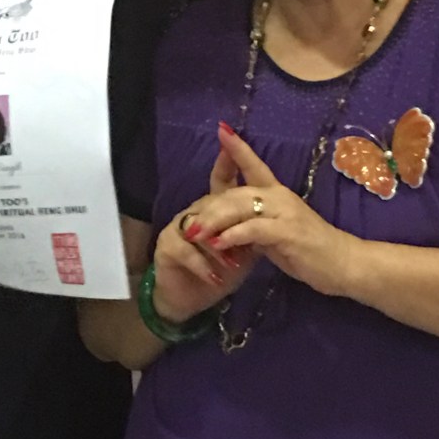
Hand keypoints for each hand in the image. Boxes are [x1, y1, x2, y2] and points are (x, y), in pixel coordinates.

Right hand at [151, 141, 257, 323]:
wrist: (193, 301)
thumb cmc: (220, 273)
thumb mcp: (244, 252)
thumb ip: (253, 231)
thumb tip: (272, 216)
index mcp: (214, 207)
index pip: (222, 179)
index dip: (227, 160)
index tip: (230, 138)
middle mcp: (194, 210)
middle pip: (212, 202)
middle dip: (227, 217)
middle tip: (249, 232)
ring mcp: (178, 227)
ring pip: (199, 226)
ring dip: (218, 246)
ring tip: (234, 264)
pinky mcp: (166, 247)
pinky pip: (185, 250)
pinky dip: (203, 264)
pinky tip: (215, 278)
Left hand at [195, 124, 358, 296]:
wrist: (345, 265)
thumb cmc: (310, 251)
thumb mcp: (277, 234)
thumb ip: (256, 226)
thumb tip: (232, 228)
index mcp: (278, 194)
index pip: (255, 165)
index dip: (237, 149)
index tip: (221, 129)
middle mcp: (280, 197)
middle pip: (236, 192)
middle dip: (210, 208)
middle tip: (188, 224)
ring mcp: (285, 212)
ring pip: (241, 207)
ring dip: (215, 221)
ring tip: (196, 234)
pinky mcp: (287, 232)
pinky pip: (254, 228)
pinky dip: (234, 235)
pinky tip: (220, 244)